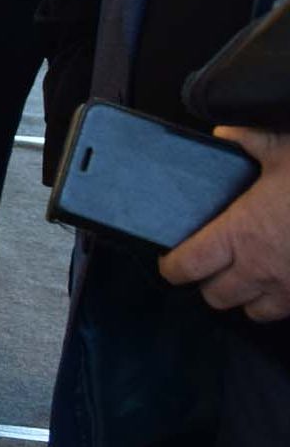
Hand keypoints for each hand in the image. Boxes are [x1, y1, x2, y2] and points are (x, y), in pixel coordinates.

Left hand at [160, 125, 289, 321]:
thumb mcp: (284, 150)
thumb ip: (250, 141)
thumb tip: (225, 133)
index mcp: (241, 234)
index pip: (188, 265)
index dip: (172, 267)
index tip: (169, 262)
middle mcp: (261, 269)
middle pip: (216, 297)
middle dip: (209, 283)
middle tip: (212, 265)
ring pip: (253, 312)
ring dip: (246, 297)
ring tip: (248, 277)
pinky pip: (288, 313)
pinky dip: (280, 302)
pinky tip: (283, 282)